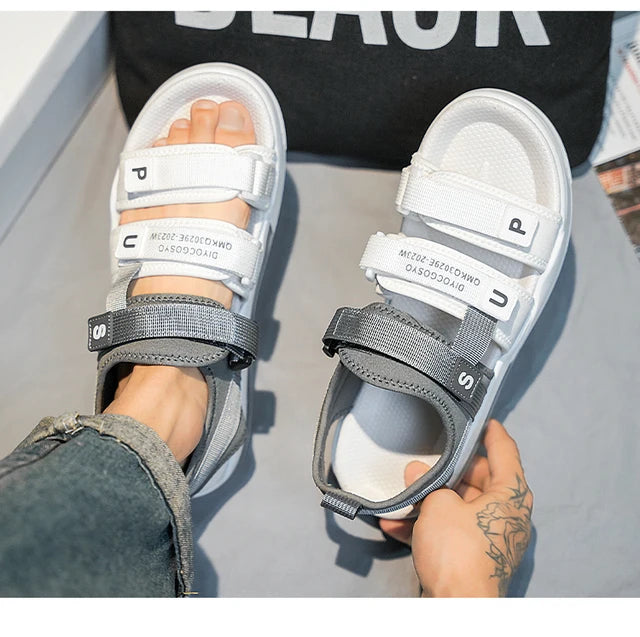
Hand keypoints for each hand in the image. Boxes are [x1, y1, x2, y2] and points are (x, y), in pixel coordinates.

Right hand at [379, 419, 532, 596]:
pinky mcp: (473, 556)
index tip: (482, 418)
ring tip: (403, 494)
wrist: (457, 607)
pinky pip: (450, 530)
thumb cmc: (458, 551)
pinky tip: (395, 524)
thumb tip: (416, 471)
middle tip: (427, 457)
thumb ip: (428, 482)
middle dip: (447, 470)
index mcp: (510, 496)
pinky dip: (426, 526)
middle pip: (478, 479)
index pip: (505, 451)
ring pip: (459, 506)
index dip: (492, 431)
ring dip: (430, 501)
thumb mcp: (438, 505)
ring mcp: (490, 536)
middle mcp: (506, 514)